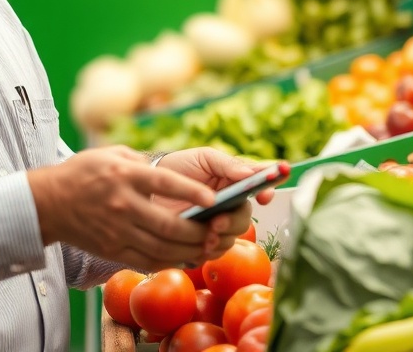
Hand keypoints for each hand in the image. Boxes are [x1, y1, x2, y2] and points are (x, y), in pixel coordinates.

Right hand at [27, 145, 229, 271]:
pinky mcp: (112, 250)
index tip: (213, 199)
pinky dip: (170, 260)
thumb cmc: (83, 172)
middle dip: (199, 232)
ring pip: (162, 249)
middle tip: (218, 230)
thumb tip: (174, 173)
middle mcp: (123, 204)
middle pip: (169, 225)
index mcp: (125, 175)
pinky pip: (148, 261)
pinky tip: (184, 255)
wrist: (48, 202)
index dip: (192, 192)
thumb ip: (142, 162)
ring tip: (207, 246)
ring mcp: (117, 230)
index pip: (165, 183)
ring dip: (190, 250)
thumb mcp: (112, 154)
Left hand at [154, 148, 277, 261]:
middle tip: (217, 222)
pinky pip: (213, 253)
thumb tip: (250, 173)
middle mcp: (229, 206)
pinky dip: (208, 251)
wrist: (145, 186)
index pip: (259, 188)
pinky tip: (197, 247)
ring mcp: (215, 225)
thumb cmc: (178, 166)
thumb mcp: (203, 158)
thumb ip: (227, 164)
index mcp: (234, 183)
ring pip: (231, 238)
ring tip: (206, 236)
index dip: (267, 191)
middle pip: (244, 218)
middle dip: (234, 222)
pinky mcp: (200, 242)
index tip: (264, 196)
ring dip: (222, 239)